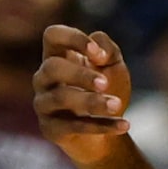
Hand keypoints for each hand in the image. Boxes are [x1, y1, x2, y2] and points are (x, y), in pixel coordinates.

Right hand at [34, 26, 130, 164]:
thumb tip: (98, 53)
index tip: (99, 54)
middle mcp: (43, 78)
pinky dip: (101, 125)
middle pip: (52, 67)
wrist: (104, 133)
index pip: (53, 35)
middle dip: (80, 74)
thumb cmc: (106, 90)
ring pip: (61, 97)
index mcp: (56, 55)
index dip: (73, 39)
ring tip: (117, 105)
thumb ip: (108, 49)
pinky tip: (124, 124)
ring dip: (92, 101)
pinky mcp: (50, 129)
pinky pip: (73, 126)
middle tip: (105, 84)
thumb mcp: (113, 64)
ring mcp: (43, 104)